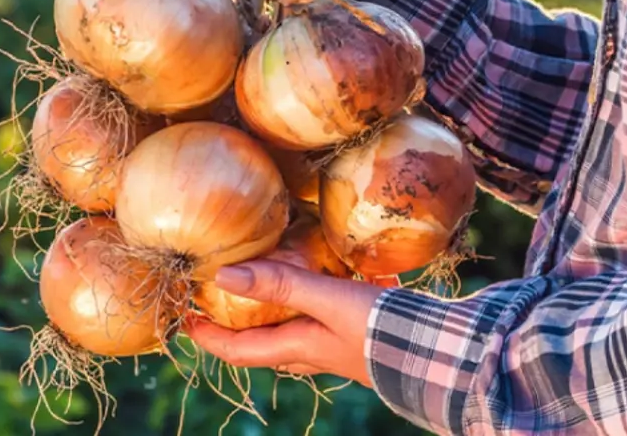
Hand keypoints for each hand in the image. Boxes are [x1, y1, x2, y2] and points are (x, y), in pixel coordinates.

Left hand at [184, 259, 389, 384]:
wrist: (442, 351)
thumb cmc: (382, 328)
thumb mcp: (328, 299)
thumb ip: (280, 284)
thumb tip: (223, 275)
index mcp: (296, 349)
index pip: (236, 350)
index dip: (207, 336)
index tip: (184, 318)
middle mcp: (311, 352)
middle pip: (260, 342)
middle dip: (235, 322)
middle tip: (216, 294)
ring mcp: (335, 346)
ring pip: (290, 330)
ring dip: (272, 309)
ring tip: (262, 278)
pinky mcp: (357, 333)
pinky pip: (320, 317)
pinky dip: (308, 298)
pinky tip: (321, 273)